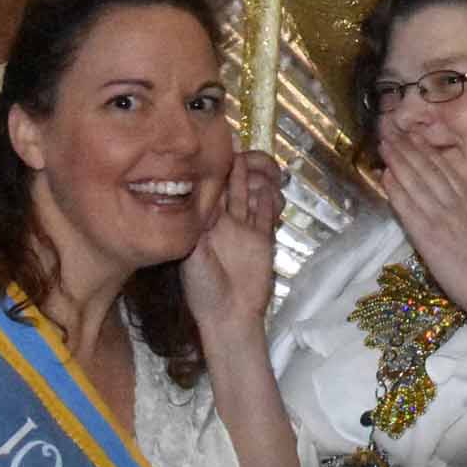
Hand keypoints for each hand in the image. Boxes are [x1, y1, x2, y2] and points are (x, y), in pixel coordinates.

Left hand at [180, 150, 281, 342]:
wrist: (230, 315)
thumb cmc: (204, 289)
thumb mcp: (193, 256)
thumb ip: (200, 229)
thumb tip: (206, 201)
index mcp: (202, 223)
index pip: (209, 188)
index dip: (215, 169)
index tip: (223, 150)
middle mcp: (222, 222)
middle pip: (232, 186)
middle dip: (240, 168)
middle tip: (248, 155)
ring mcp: (243, 229)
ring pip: (251, 195)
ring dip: (257, 180)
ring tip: (264, 167)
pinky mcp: (262, 239)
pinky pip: (266, 214)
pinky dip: (270, 200)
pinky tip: (272, 188)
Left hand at [378, 126, 466, 322]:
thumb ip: (464, 213)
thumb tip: (447, 202)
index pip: (444, 169)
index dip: (425, 149)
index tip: (411, 133)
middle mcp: (454, 204)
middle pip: (427, 169)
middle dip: (407, 147)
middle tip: (389, 128)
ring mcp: (441, 218)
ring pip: (416, 182)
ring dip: (398, 161)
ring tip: (384, 143)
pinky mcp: (429, 236)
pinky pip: (409, 208)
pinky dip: (396, 190)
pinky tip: (385, 176)